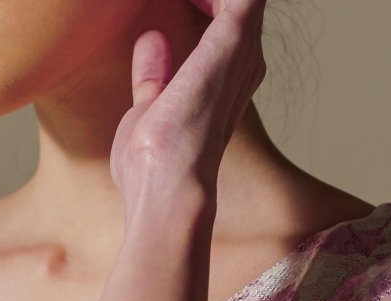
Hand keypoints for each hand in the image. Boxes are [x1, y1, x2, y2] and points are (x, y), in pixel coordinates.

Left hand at [109, 0, 267, 210]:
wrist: (167, 192)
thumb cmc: (154, 172)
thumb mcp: (148, 112)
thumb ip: (154, 76)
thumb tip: (152, 41)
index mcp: (227, 83)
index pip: (224, 23)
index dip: (202, 5)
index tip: (179, 4)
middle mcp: (243, 64)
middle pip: (234, 2)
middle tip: (182, 1)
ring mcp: (241, 49)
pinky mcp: (233, 34)